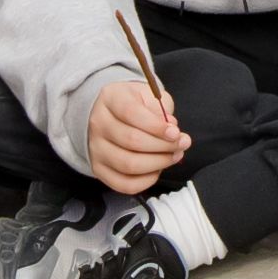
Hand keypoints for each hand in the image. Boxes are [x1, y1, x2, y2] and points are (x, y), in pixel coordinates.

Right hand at [82, 70, 193, 191]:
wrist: (112, 113)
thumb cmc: (134, 103)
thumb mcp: (148, 94)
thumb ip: (161, 108)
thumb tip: (171, 127)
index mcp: (110, 98)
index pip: (131, 113)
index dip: (156, 126)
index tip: (175, 133)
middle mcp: (99, 124)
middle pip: (131, 141)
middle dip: (163, 146)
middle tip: (181, 144)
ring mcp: (96, 148)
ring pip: (128, 164)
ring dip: (158, 163)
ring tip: (173, 156)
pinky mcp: (99, 169)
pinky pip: (123, 183)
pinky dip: (145, 181)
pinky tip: (157, 170)